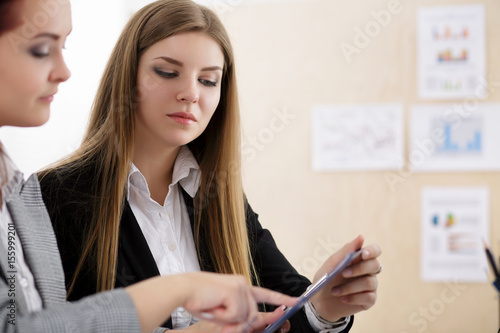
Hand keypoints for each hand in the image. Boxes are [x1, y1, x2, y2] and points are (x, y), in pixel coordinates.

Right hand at [181, 272, 296, 332]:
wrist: (182, 289)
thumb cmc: (197, 299)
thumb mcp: (222, 311)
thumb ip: (237, 317)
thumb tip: (249, 325)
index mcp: (240, 286)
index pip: (265, 294)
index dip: (281, 299)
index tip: (295, 302)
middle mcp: (243, 284)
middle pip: (253, 315)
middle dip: (237, 323)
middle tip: (217, 315)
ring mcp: (241, 286)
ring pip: (245, 317)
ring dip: (228, 320)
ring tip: (212, 308)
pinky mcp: (237, 291)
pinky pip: (236, 315)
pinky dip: (223, 317)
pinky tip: (213, 305)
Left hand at [309, 235, 380, 321]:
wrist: (320, 300)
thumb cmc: (327, 278)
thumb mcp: (333, 264)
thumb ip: (346, 251)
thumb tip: (361, 237)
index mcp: (360, 259)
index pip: (375, 250)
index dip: (372, 251)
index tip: (363, 254)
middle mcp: (368, 271)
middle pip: (375, 265)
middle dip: (358, 269)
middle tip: (343, 273)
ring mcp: (370, 286)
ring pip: (370, 282)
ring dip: (350, 286)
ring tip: (335, 291)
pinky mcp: (369, 300)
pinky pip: (369, 297)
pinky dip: (353, 297)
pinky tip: (343, 299)